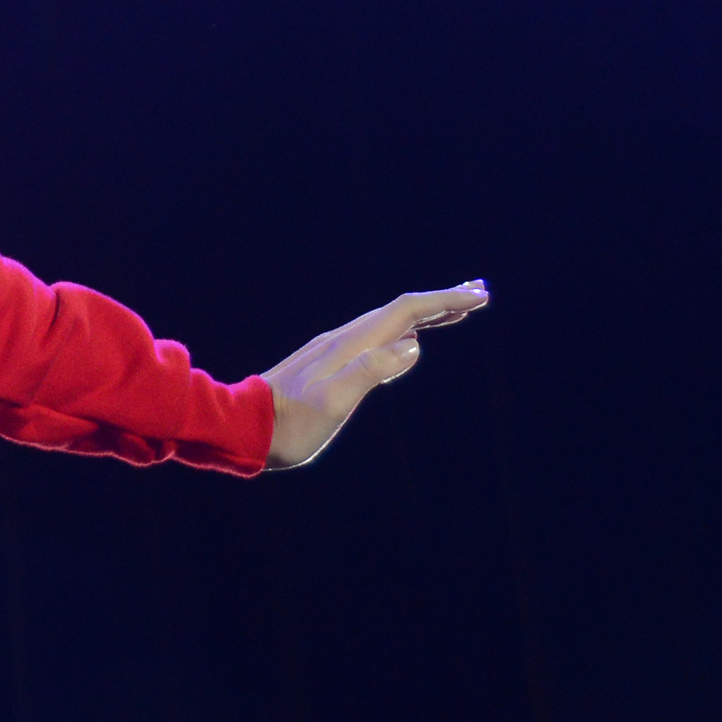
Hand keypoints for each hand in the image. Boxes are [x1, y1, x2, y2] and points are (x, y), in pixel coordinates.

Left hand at [265, 280, 488, 466]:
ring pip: (388, 323)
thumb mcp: (332, 402)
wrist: (241, 427)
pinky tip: (408, 340)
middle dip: (440, 302)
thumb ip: (369, 372)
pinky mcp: (328, 364)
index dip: (444, 303)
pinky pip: (375, 338)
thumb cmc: (289, 424)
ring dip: (424, 315)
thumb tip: (412, 345)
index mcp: (349, 345)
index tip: (479, 297)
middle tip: (479, 294)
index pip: (405, 312)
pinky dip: (402, 331)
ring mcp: (334, 350)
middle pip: (399, 311)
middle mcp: (342, 340)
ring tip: (455, 312)